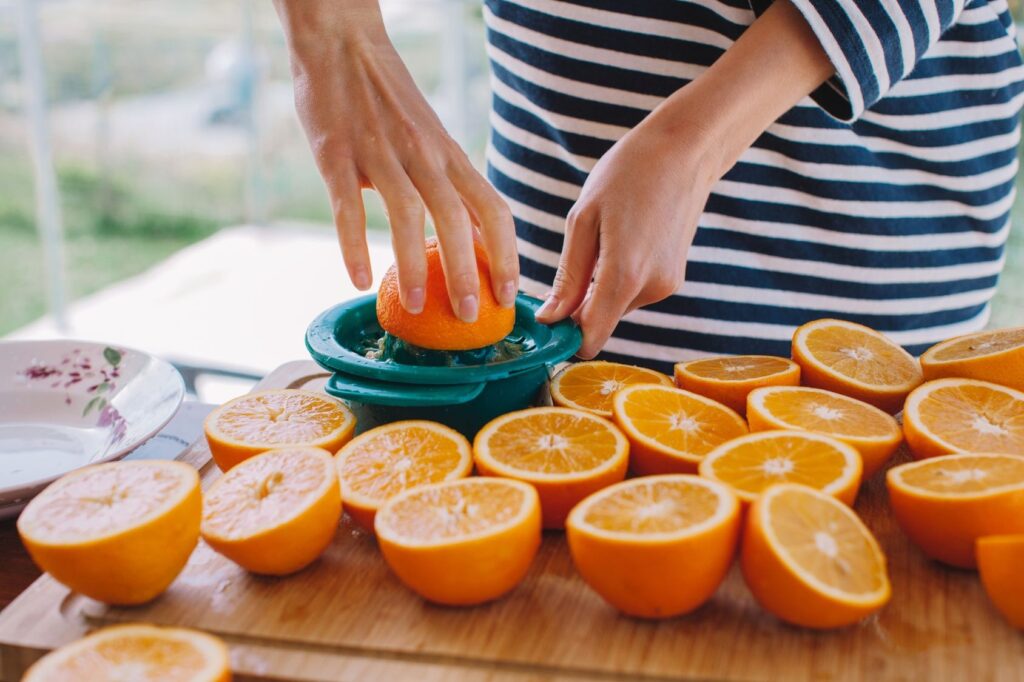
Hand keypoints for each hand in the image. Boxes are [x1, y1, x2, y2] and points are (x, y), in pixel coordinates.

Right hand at [273, 0, 517, 320]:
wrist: (342, 42)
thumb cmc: (388, 100)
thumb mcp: (430, 138)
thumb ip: (447, 183)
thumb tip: (470, 236)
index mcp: (449, 155)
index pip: (493, 209)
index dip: (507, 254)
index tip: (509, 294)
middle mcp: (423, 155)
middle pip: (457, 220)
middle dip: (467, 273)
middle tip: (468, 316)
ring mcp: (380, 154)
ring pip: (407, 216)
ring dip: (413, 266)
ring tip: (414, 306)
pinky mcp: (337, 154)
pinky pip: (347, 207)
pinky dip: (353, 246)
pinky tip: (359, 278)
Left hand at [534, 117, 718, 358]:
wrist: (684, 152)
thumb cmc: (628, 174)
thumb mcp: (583, 219)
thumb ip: (567, 277)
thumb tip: (550, 319)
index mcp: (625, 275)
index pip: (591, 338)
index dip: (564, 337)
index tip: (545, 317)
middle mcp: (651, 289)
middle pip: (600, 321)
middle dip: (578, 305)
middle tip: (571, 260)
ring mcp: (666, 286)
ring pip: (615, 306)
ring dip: (598, 286)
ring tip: (602, 238)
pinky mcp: (673, 279)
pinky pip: (632, 292)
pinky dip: (617, 277)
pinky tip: (620, 240)